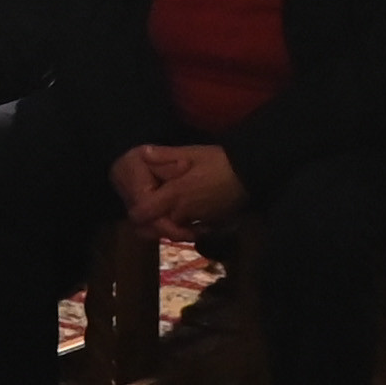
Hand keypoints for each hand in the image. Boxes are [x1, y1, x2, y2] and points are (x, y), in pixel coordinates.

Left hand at [112, 143, 244, 235]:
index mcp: (174, 194)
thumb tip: (143, 153)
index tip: (136, 202)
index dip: (136, 212)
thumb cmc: (219, 161)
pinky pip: (190, 230)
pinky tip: (185, 212)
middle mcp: (183, 212)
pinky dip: (184, 226)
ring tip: (165, 209)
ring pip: (173, 231)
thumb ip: (165, 156)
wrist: (249, 173)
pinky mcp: (210, 224)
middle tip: (149, 207)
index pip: (144, 213)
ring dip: (167, 224)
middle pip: (156, 227)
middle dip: (150, 221)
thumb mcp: (190, 153)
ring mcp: (197, 220)